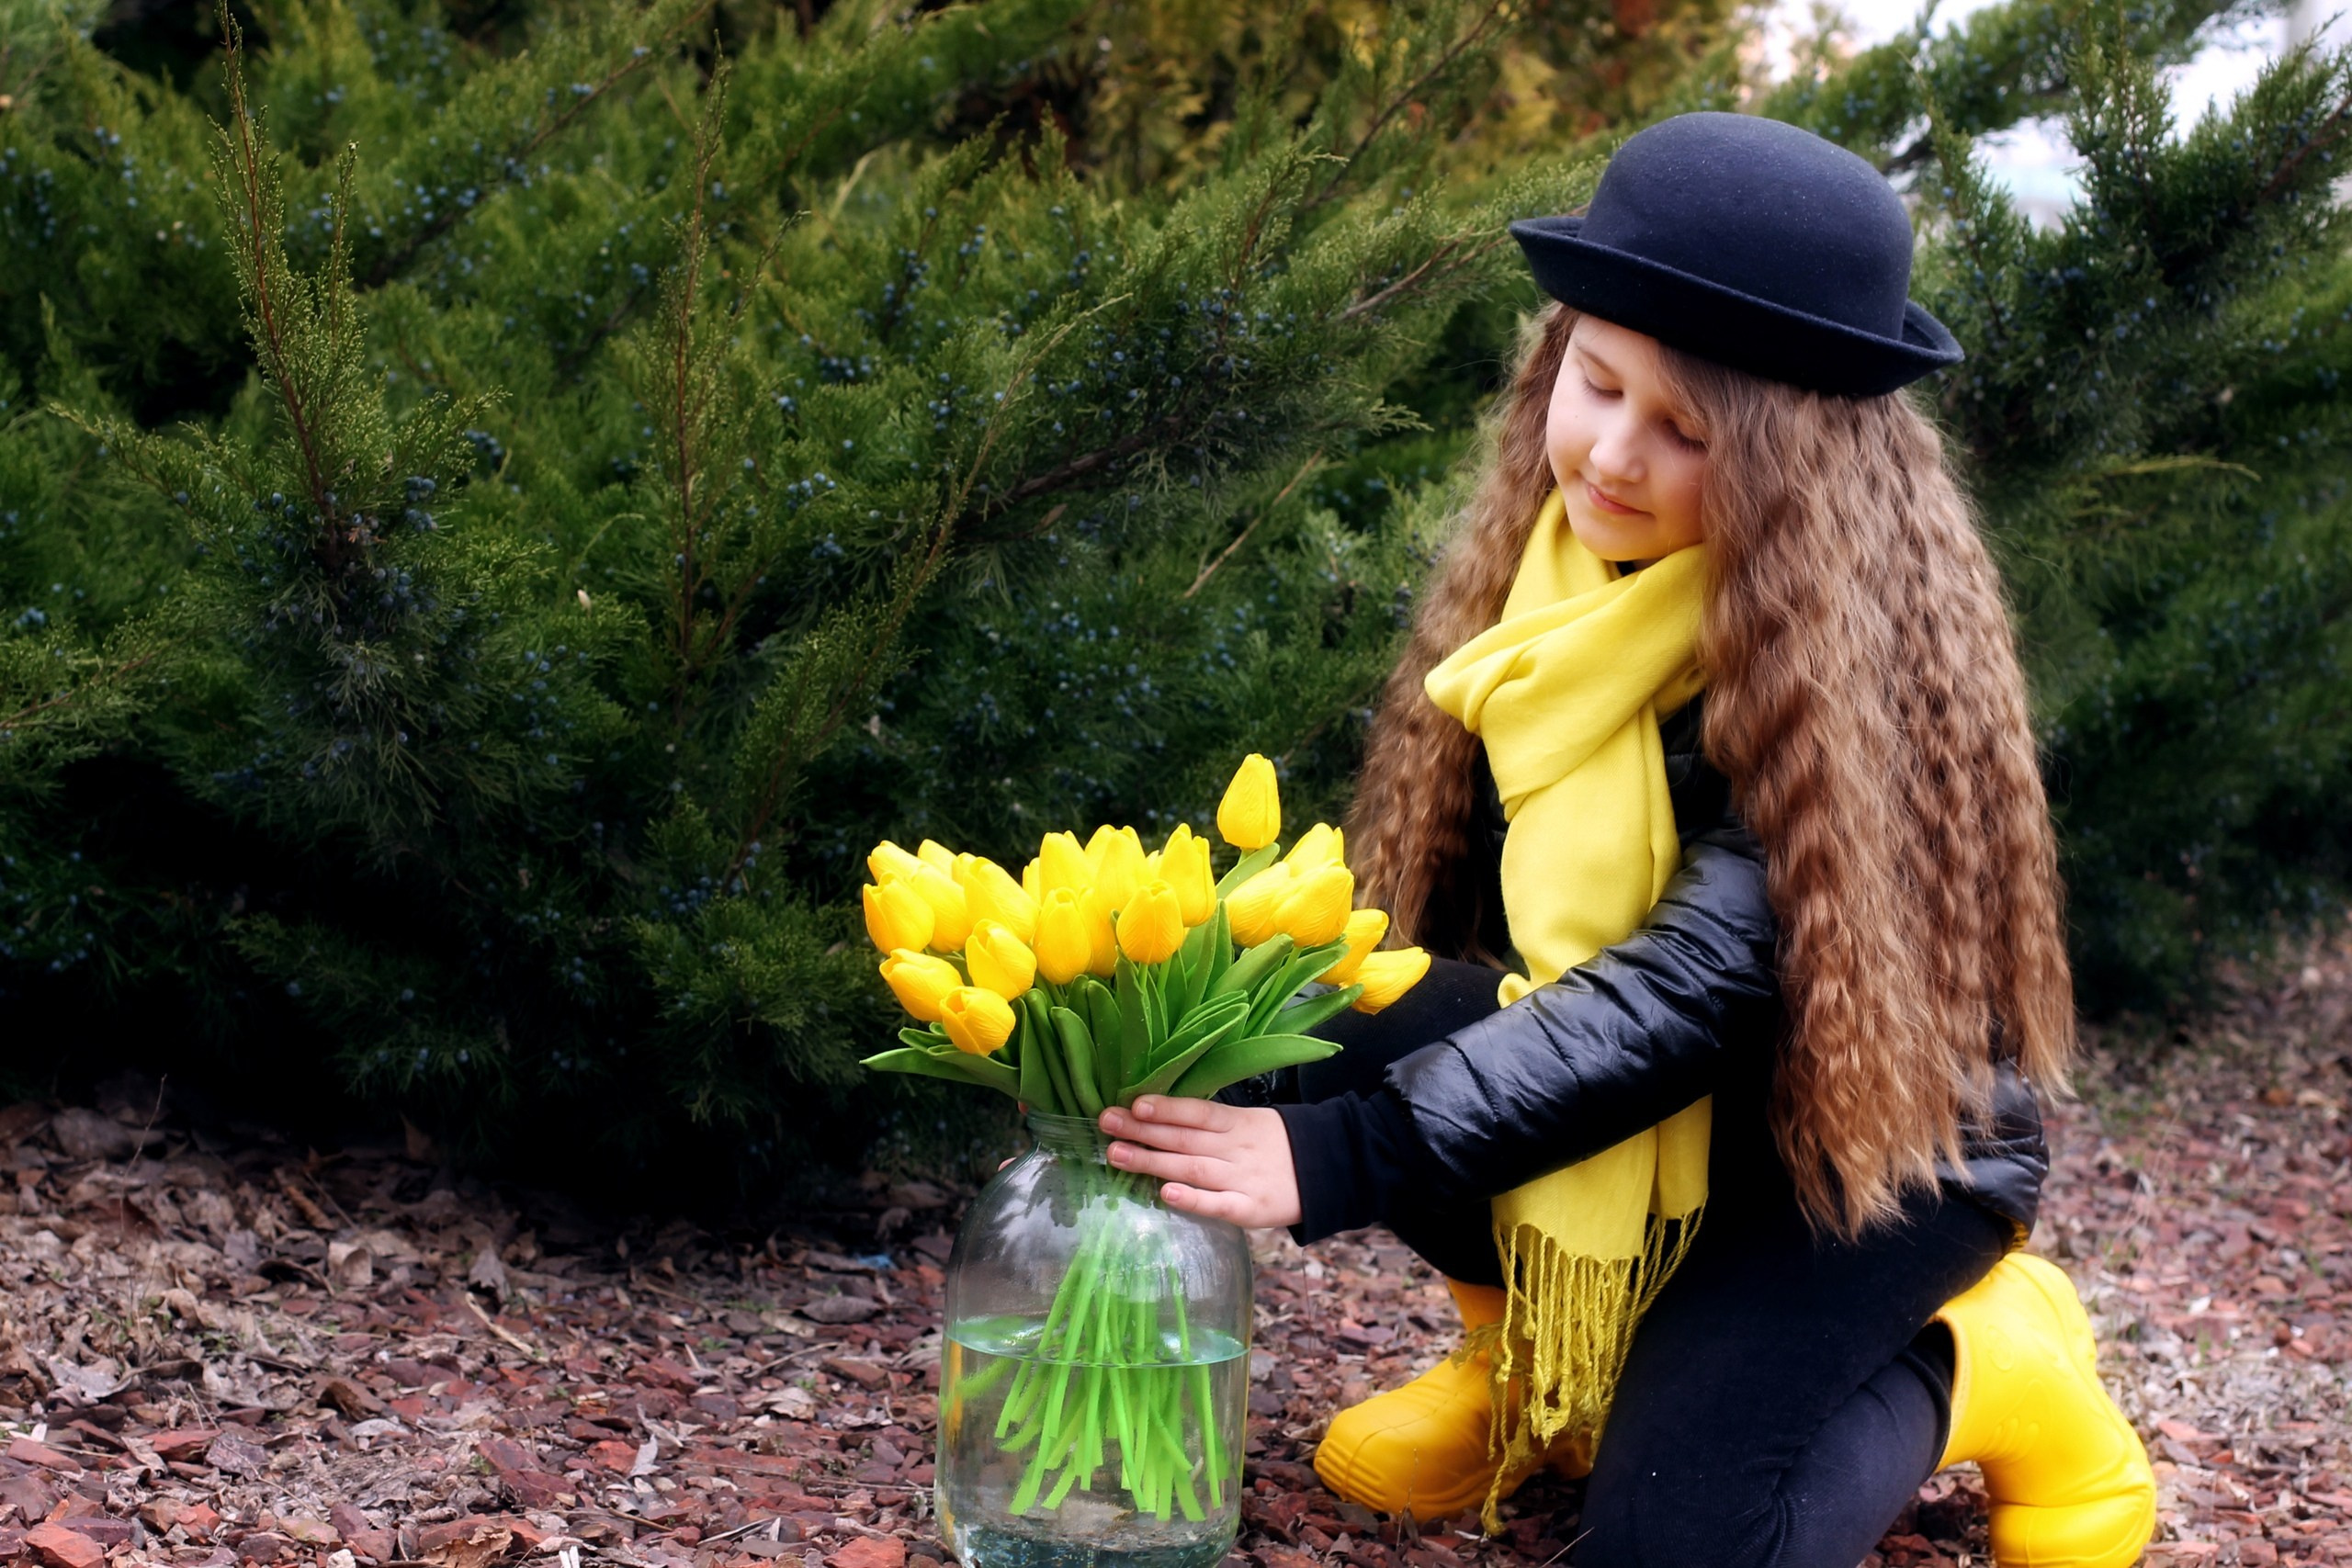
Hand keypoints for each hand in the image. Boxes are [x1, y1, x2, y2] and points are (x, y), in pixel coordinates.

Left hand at [1099, 1097, 1302, 1227]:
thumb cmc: (1276, 1145)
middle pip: (1184, 1138)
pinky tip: (1165, 1195)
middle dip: (1143, 1131)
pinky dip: (1193, 1200)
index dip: (1165, 1108)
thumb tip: (1158, 1117)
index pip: (1196, 1112)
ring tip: (1117, 1154)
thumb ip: (1210, 1124)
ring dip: (1153, 1162)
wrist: (1330, 1170)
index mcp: (1236, 1123)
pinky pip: (1218, 1204)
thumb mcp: (1248, 1123)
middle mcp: (1235, 1148)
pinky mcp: (1251, 1209)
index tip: (1133, 1103)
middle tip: (1106, 1124)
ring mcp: (1242, 1179)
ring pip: (1192, 1168)